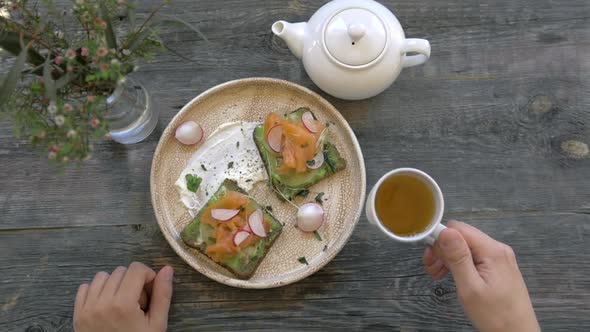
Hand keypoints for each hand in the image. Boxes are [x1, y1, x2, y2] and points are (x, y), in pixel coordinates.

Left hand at [74, 262, 173, 331]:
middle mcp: (102, 303)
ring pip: (102, 276)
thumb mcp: (157, 324)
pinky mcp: (78, 314)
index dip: (148, 275)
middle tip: (137, 302)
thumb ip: (163, 295)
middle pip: (121, 271)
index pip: (136, 269)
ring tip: (121, 302)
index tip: (150, 290)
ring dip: (114, 284)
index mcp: (123, 304)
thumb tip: (167, 269)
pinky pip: (85, 287)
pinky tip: (106, 304)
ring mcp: (87, 308)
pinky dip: (96, 290)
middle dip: (132, 281)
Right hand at [422, 220, 539, 331]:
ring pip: (466, 247)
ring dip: (448, 258)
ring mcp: (499, 258)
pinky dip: (459, 264)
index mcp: (492, 251)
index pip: (458, 229)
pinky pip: (474, 257)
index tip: (429, 256)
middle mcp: (498, 250)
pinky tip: (451, 276)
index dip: (440, 239)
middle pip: (462, 237)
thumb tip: (445, 231)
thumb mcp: (470, 288)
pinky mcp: (498, 267)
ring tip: (438, 275)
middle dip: (442, 250)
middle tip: (431, 269)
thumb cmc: (496, 316)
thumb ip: (458, 258)